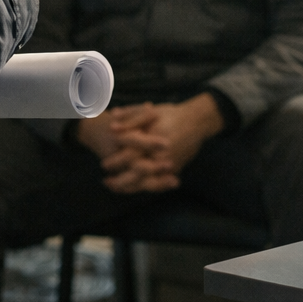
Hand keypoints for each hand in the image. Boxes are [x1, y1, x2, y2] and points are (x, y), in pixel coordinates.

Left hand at [76, 95, 225, 193]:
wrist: (198, 121)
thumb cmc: (173, 115)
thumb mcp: (152, 113)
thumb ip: (131, 118)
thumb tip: (112, 125)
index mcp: (154, 141)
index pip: (130, 154)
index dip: (116, 161)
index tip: (103, 165)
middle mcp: (162, 156)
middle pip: (137, 173)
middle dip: (121, 180)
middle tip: (106, 182)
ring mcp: (170, 166)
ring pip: (147, 182)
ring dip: (130, 187)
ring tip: (115, 188)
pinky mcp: (175, 170)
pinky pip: (158, 184)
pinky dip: (144, 187)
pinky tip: (133, 188)